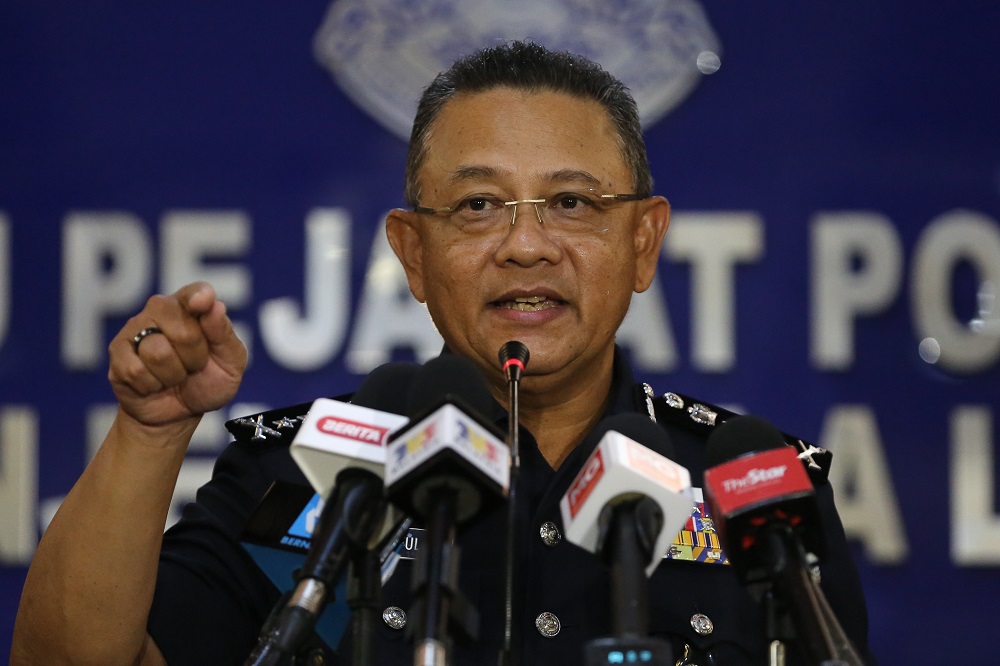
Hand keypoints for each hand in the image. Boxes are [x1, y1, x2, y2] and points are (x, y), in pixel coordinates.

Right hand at [108, 282, 247, 428]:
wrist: (180, 413)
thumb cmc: (208, 381)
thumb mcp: (230, 363)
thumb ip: (224, 334)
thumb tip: (215, 306)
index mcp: (192, 306)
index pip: (196, 292)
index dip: (199, 296)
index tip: (202, 301)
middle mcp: (160, 309)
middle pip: (184, 333)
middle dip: (195, 359)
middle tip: (193, 366)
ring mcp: (135, 328)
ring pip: (158, 353)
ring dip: (173, 375)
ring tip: (173, 375)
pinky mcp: (117, 353)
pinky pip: (136, 371)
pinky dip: (152, 386)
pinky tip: (153, 383)